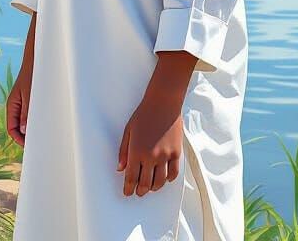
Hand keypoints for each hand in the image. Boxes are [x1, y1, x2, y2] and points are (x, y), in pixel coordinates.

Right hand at [6, 13, 36, 146]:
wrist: (39, 58)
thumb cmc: (33, 75)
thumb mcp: (30, 94)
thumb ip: (28, 113)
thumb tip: (25, 132)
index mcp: (12, 106)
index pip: (11, 130)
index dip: (20, 140)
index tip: (32, 147)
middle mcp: (17, 107)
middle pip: (19, 129)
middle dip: (28, 138)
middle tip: (42, 145)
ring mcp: (25, 104)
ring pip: (27, 124)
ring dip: (35, 130)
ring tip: (48, 135)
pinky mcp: (34, 101)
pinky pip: (34, 116)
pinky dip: (40, 122)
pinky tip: (50, 124)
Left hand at [117, 51, 197, 197]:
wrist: (162, 104)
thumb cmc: (143, 114)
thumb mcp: (128, 131)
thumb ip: (123, 151)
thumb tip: (121, 168)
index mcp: (137, 151)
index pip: (131, 177)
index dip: (129, 188)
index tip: (127, 193)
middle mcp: (151, 156)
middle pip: (145, 183)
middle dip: (140, 190)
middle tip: (138, 192)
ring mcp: (165, 156)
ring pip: (160, 182)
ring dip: (153, 187)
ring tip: (149, 187)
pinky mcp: (176, 153)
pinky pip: (173, 174)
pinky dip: (168, 180)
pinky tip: (163, 179)